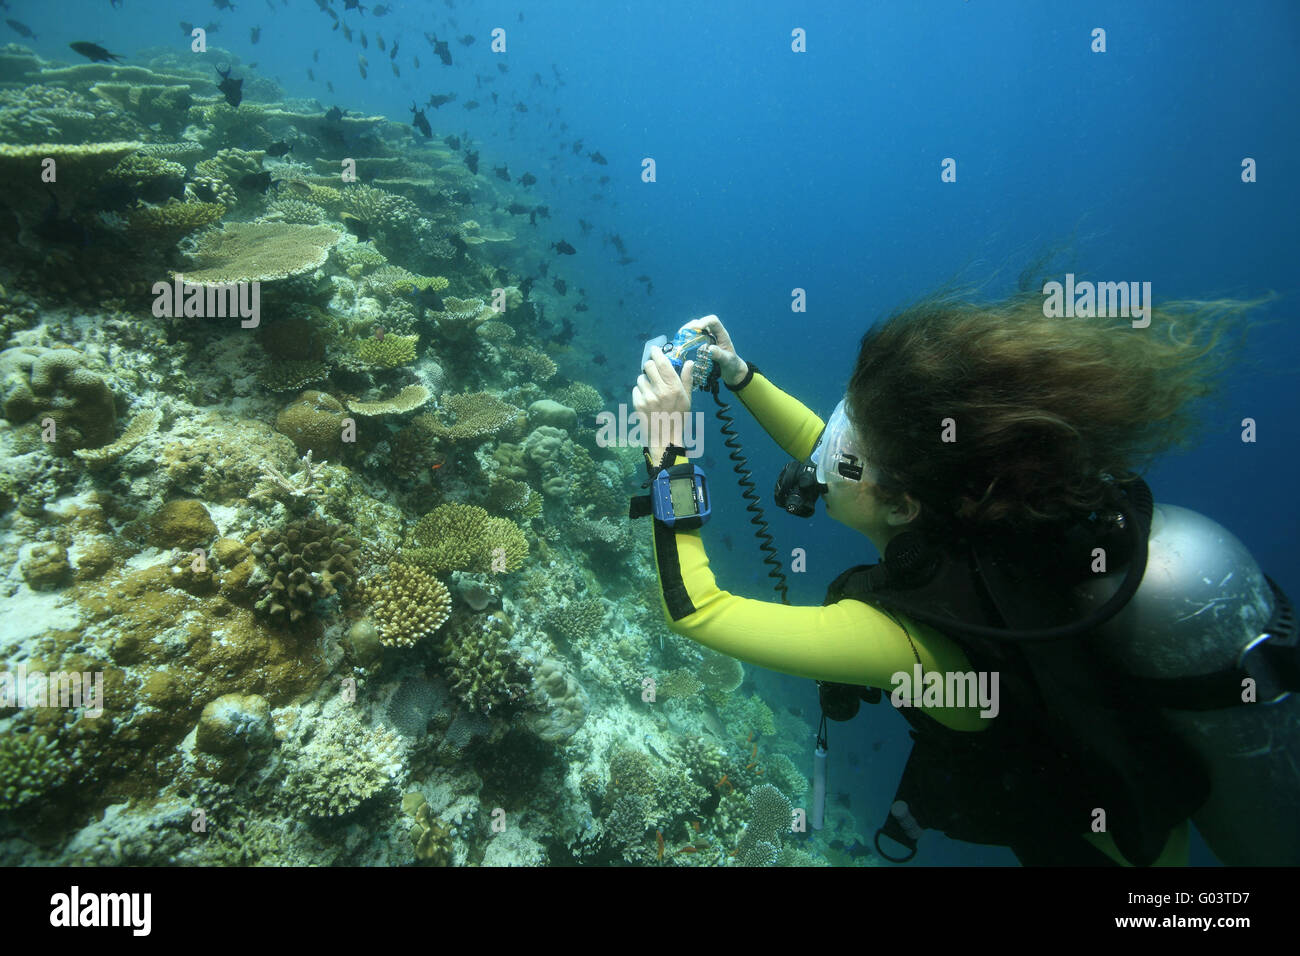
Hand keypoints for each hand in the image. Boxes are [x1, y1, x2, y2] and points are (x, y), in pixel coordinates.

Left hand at [632, 348, 692, 464]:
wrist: (665, 438)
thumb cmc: (679, 418)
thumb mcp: (687, 399)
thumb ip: (686, 379)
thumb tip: (689, 362)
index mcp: (674, 388)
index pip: (662, 362)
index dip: (656, 353)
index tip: (654, 350)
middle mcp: (660, 391)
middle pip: (648, 366)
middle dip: (650, 366)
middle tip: (653, 372)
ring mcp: (648, 397)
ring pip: (640, 378)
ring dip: (645, 381)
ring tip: (652, 391)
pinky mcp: (638, 404)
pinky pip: (635, 389)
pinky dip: (640, 392)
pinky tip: (647, 399)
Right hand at [681, 314, 747, 386]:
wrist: (731, 371)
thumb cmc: (731, 364)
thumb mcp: (727, 361)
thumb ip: (720, 354)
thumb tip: (709, 348)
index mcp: (721, 334)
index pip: (713, 321)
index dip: (704, 321)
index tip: (697, 328)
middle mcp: (713, 334)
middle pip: (701, 322)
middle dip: (691, 326)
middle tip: (682, 333)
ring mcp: (706, 339)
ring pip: (695, 330)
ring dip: (686, 332)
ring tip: (679, 339)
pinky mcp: (701, 345)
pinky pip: (692, 339)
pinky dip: (685, 340)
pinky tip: (680, 346)